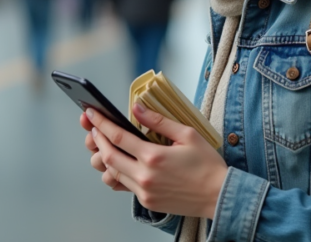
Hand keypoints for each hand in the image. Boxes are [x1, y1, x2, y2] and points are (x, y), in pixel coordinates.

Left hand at [81, 104, 227, 218]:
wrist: (218, 195)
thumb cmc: (207, 165)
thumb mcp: (188, 134)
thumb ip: (159, 121)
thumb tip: (137, 108)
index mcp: (154, 157)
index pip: (118, 137)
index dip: (101, 124)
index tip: (92, 114)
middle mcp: (144, 176)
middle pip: (108, 157)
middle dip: (98, 140)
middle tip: (94, 128)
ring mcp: (144, 192)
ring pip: (113, 174)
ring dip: (105, 158)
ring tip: (105, 145)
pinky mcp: (148, 201)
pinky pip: (124, 186)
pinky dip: (118, 173)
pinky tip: (121, 163)